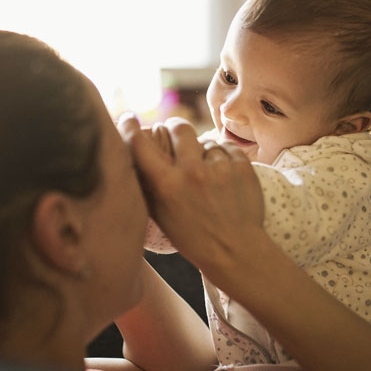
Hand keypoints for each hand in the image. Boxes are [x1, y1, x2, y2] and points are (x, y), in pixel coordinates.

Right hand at [118, 116, 263, 278]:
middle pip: (180, 127)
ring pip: (206, 141)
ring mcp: (220, 168)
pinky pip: (227, 147)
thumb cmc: (193, 237)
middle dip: (175, 127)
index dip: (129, 127)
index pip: (140, 145)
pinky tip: (223, 176)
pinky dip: (224, 158)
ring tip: (207, 174)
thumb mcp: (160, 215)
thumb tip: (134, 154)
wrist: (236, 252)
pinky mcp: (242, 167)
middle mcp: (192, 172)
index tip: (128, 118)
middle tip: (175, 134)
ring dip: (204, 152)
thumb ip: (148, 184)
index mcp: (167, 185)